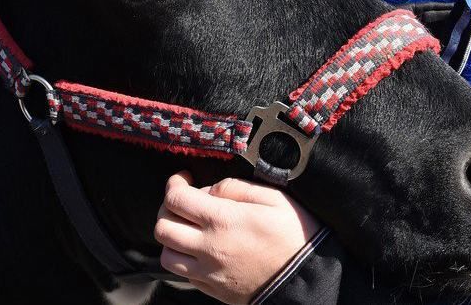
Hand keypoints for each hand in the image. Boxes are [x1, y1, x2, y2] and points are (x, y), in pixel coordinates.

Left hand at [154, 171, 320, 304]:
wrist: (308, 281)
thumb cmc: (296, 236)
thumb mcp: (274, 199)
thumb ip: (235, 188)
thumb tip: (208, 190)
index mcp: (222, 221)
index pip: (175, 199)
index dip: (174, 184)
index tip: (183, 179)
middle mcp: (209, 249)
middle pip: (162, 228)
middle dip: (167, 209)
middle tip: (183, 202)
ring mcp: (209, 273)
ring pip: (167, 255)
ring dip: (172, 238)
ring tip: (188, 228)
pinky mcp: (214, 290)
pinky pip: (183, 275)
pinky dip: (184, 259)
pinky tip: (201, 248)